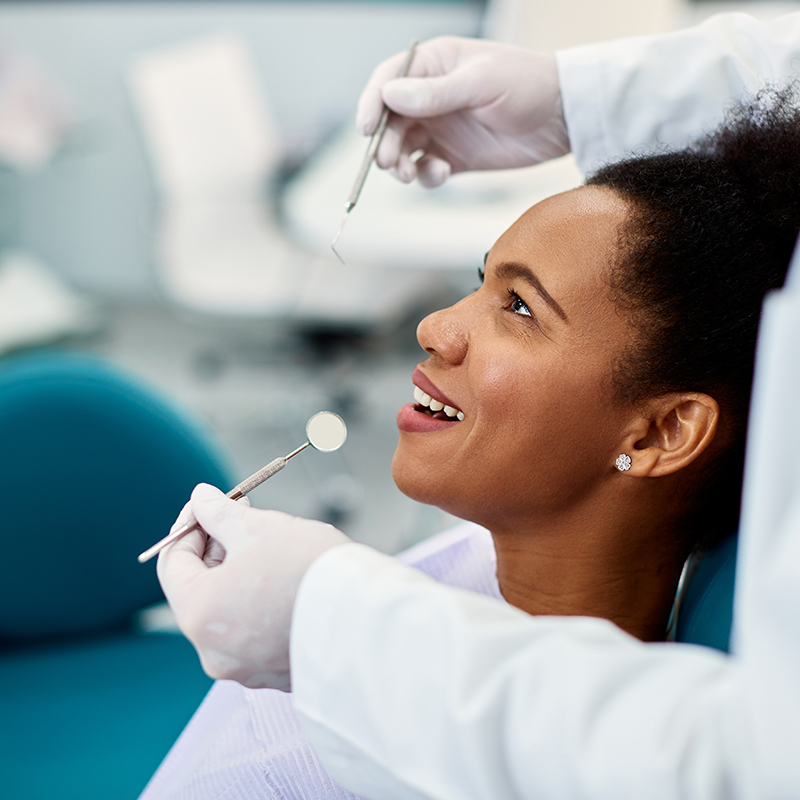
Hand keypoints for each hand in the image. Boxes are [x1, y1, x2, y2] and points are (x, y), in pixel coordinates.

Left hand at [157, 484, 349, 690]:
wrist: (368, 616)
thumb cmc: (309, 570)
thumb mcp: (258, 528)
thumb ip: (220, 513)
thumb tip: (200, 498)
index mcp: (200, 614)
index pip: (173, 563)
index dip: (189, 526)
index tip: (208, 504)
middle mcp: (212, 652)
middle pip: (200, 589)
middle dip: (216, 549)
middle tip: (240, 515)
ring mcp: (244, 669)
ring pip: (228, 612)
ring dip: (238, 575)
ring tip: (268, 544)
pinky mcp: (274, 675)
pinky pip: (254, 634)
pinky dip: (259, 605)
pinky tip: (284, 579)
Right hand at [356, 36, 568, 186]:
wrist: (562, 117)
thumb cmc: (527, 84)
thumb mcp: (481, 83)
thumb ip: (436, 93)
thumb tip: (389, 95)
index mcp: (434, 65)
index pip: (388, 81)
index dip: (371, 104)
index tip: (366, 128)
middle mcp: (430, 97)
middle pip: (389, 121)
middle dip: (385, 143)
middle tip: (390, 162)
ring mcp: (441, 127)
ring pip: (403, 148)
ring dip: (400, 164)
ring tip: (410, 174)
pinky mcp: (453, 156)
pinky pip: (425, 169)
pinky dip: (425, 176)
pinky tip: (439, 174)